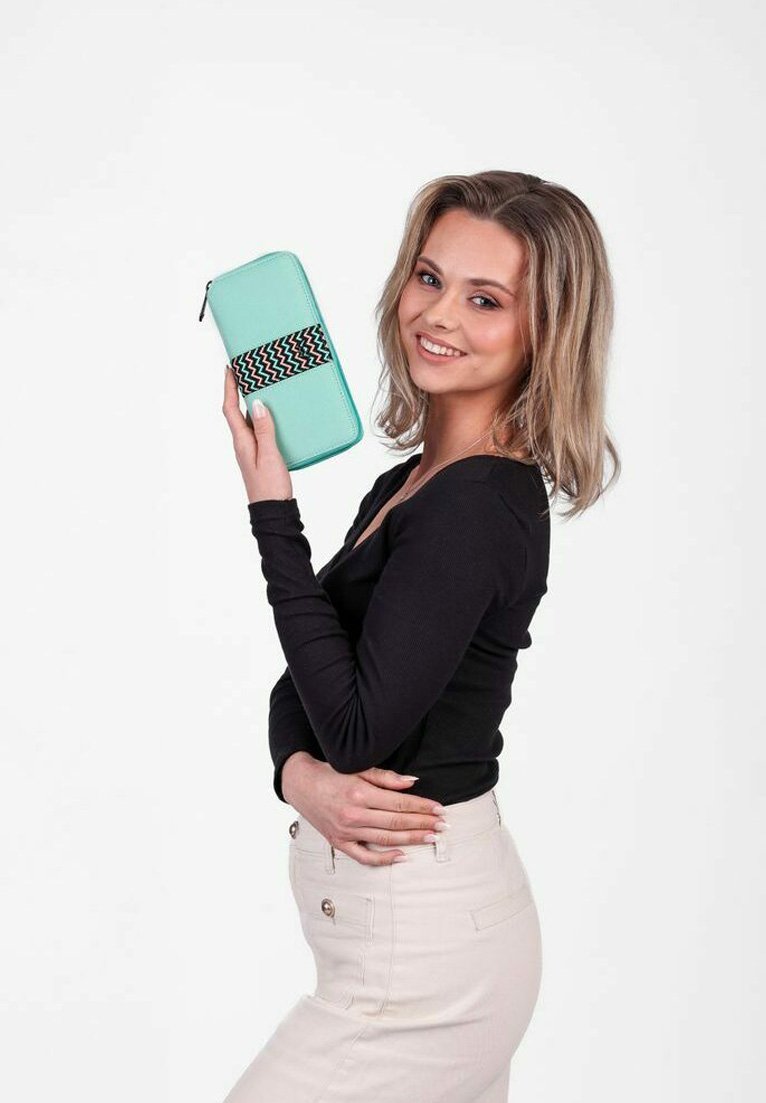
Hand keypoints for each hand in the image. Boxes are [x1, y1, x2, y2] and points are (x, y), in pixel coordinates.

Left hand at [222, 368, 292, 503]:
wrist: (273, 512)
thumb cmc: (270, 488)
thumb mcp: (269, 455)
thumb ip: (264, 429)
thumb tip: (256, 403)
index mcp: (242, 442)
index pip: (230, 409)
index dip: (229, 388)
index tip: (230, 369)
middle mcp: (243, 444)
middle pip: (237, 412)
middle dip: (239, 390)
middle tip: (247, 372)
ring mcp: (251, 450)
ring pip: (248, 421)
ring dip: (252, 403)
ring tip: (261, 387)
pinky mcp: (261, 456)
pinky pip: (259, 431)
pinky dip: (263, 419)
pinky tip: (274, 416)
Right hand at [282, 753, 447, 865]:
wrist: (301, 784)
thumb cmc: (331, 773)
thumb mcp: (358, 768)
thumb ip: (386, 777)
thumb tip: (412, 782)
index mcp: (360, 794)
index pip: (399, 804)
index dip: (422, 807)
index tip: (439, 809)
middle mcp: (354, 815)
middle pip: (396, 823)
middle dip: (423, 824)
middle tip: (443, 826)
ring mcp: (346, 832)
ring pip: (386, 840)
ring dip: (412, 840)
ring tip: (431, 838)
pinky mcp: (339, 843)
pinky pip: (364, 857)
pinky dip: (384, 859)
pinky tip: (402, 856)